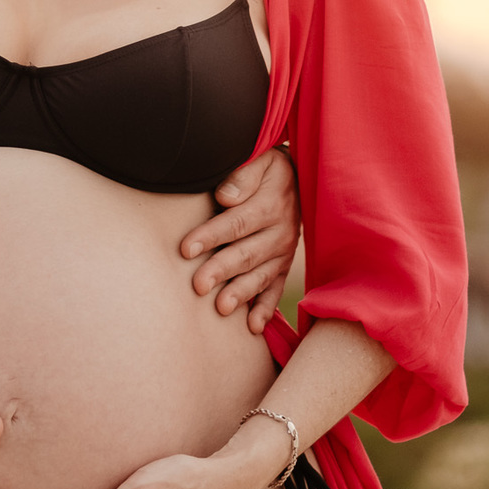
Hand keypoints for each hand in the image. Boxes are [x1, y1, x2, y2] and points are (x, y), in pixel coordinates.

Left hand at [180, 145, 299, 332]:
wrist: (301, 178)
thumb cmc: (269, 168)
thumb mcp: (261, 161)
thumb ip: (243, 177)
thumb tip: (224, 197)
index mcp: (270, 205)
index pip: (236, 222)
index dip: (211, 235)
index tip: (186, 249)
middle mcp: (280, 232)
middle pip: (245, 253)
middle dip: (220, 270)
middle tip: (197, 285)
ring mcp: (283, 252)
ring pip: (259, 275)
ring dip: (241, 293)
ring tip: (221, 308)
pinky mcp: (284, 265)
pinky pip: (275, 289)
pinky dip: (266, 308)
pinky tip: (253, 327)